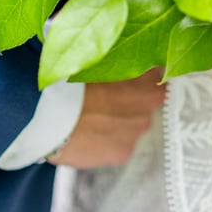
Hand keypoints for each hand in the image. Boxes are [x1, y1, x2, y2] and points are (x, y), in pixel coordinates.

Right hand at [49, 71, 165, 167]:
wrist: (54, 117)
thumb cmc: (75, 83)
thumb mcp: (101, 63)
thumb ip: (121, 63)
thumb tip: (125, 58)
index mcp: (147, 83)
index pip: (157, 77)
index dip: (144, 76)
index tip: (131, 76)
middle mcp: (147, 110)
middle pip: (145, 103)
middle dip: (131, 101)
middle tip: (106, 97)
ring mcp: (135, 133)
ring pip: (131, 125)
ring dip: (119, 121)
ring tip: (94, 116)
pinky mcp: (121, 154)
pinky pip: (119, 144)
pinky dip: (108, 140)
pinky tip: (90, 132)